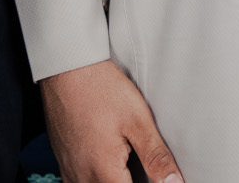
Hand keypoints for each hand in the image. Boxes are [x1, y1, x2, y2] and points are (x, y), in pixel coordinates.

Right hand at [39, 59, 182, 182]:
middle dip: (129, 181)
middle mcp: (82, 177)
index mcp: (104, 173)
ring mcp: (69, 170)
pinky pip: (77, 182)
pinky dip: (93, 179)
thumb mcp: (137, 120)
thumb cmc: (99, 87)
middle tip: (143, 168)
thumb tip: (174, 182)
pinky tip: (105, 168)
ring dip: (112, 181)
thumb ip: (156, 157)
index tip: (153, 175)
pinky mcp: (63, 160)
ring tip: (125, 168)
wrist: (65, 67)